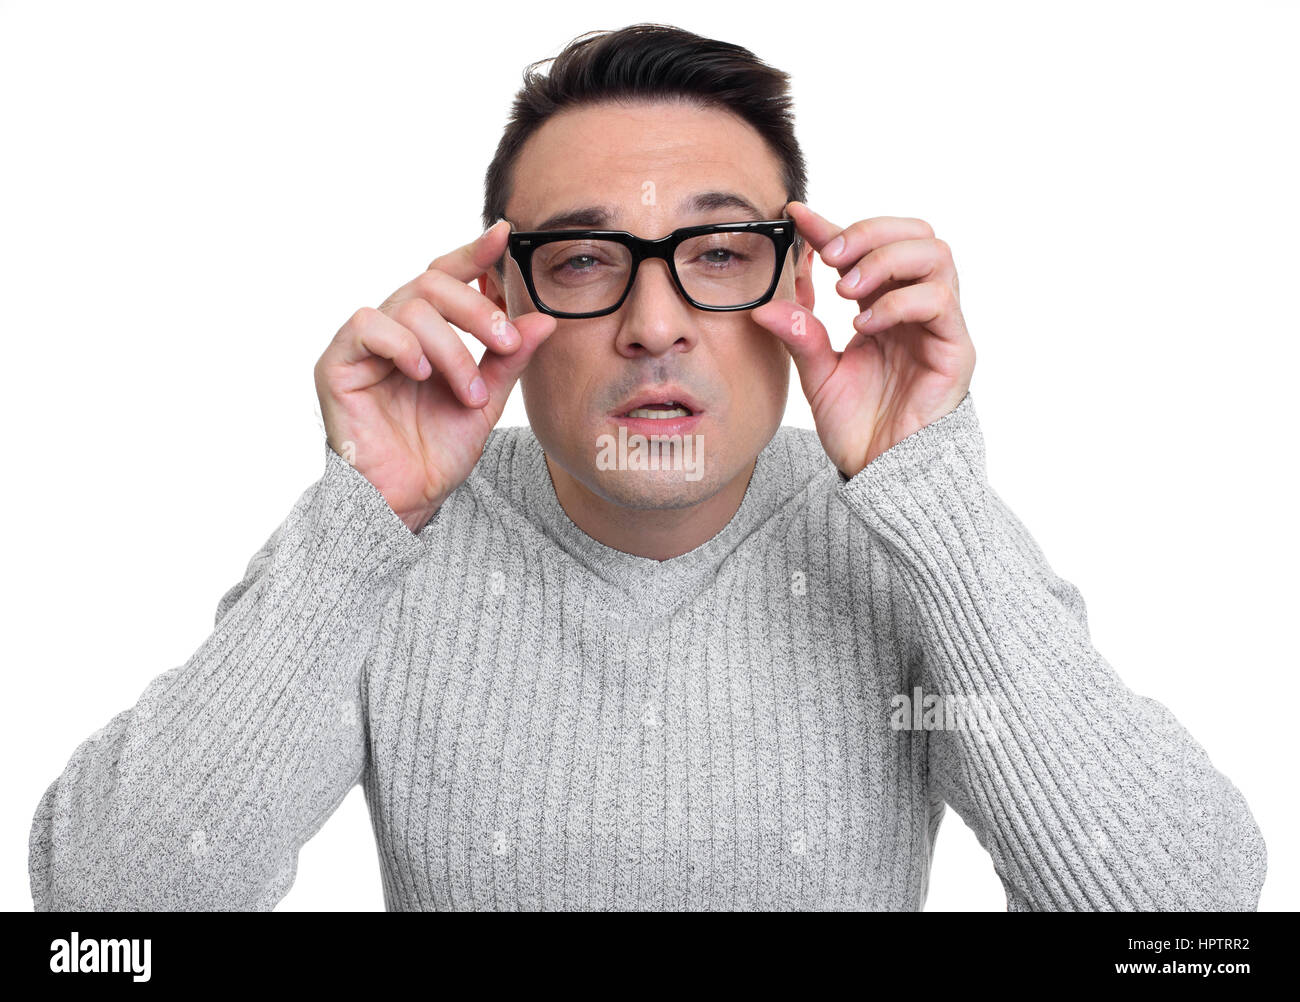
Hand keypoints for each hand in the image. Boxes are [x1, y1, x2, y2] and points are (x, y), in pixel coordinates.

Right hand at [314, 221, 555, 531]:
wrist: (406, 501)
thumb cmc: (437, 453)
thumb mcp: (486, 401)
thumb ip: (509, 359)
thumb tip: (543, 318)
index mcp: (427, 331)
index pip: (448, 275)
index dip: (475, 253)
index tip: (506, 235)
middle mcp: (394, 329)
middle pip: (434, 281)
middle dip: (478, 310)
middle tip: (504, 345)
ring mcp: (364, 345)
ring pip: (410, 304)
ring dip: (451, 347)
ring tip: (467, 393)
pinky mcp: (337, 364)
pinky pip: (368, 326)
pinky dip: (403, 344)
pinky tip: (421, 373)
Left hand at [752, 202, 974, 478]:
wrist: (883, 475)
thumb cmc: (859, 427)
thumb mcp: (817, 375)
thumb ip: (799, 336)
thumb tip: (764, 305)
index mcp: (883, 305)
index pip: (865, 248)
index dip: (831, 226)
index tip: (795, 214)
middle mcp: (916, 306)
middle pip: (915, 232)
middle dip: (868, 233)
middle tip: (830, 257)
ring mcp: (939, 325)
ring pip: (935, 254)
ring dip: (885, 260)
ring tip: (847, 291)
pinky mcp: (955, 349)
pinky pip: (940, 301)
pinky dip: (899, 301)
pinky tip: (865, 324)